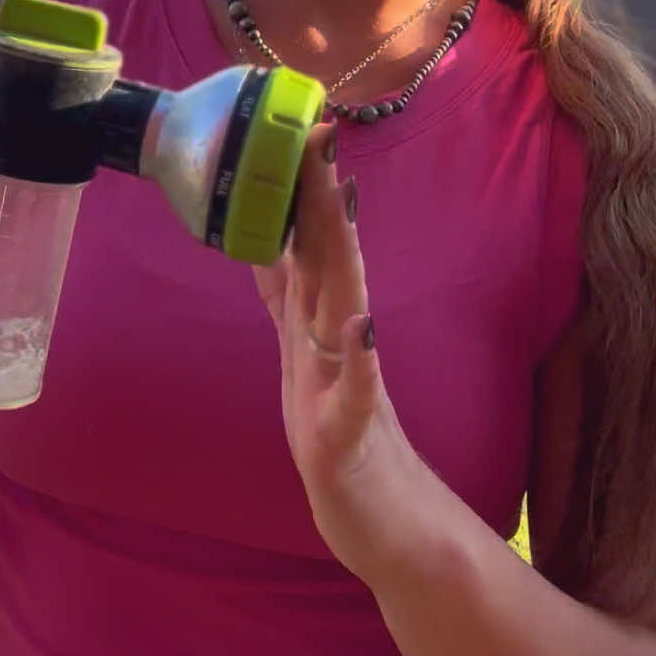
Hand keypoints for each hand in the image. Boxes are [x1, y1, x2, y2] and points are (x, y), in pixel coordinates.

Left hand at [252, 124, 421, 576]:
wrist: (381, 528)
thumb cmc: (342, 440)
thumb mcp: (306, 360)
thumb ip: (294, 301)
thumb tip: (274, 241)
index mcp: (320, 333)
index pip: (309, 250)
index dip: (301, 192)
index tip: (299, 127)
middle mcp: (338, 351)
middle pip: (327, 266)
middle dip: (319, 199)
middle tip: (320, 133)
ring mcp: (347, 393)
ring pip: (343, 313)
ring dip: (341, 259)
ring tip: (338, 203)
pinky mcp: (349, 442)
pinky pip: (355, 399)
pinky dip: (358, 363)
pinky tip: (362, 330)